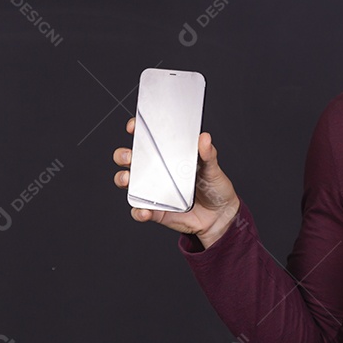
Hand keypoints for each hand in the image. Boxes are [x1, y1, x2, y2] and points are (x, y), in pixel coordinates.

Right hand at [113, 117, 239, 247]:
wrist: (220, 216)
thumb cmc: (214, 187)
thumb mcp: (212, 168)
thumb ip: (208, 154)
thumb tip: (205, 138)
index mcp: (169, 158)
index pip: (148, 140)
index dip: (138, 131)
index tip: (135, 126)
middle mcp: (157, 173)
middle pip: (130, 160)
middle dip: (123, 155)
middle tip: (129, 156)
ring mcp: (154, 192)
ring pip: (128, 183)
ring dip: (123, 179)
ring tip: (128, 179)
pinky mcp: (156, 211)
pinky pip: (140, 211)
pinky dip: (138, 211)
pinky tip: (145, 210)